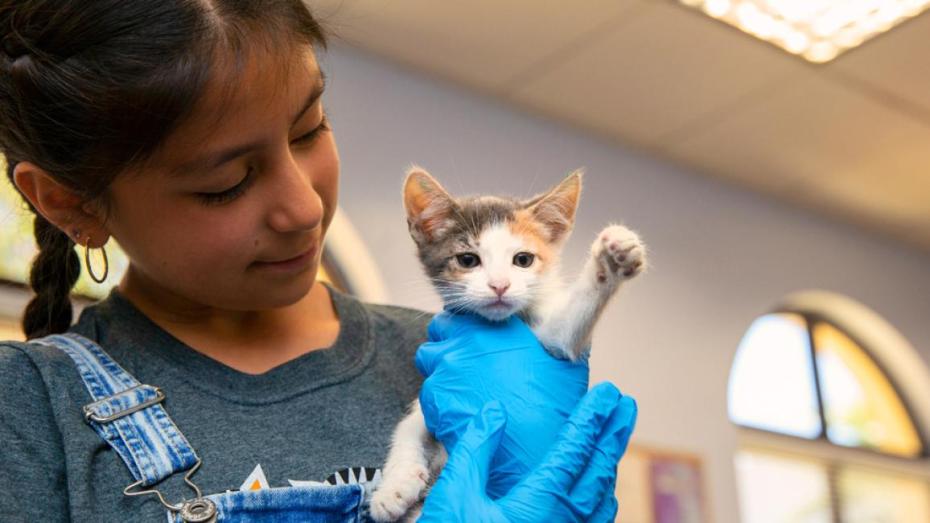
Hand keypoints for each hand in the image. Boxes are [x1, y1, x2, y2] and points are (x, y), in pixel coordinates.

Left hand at [415, 312, 588, 497]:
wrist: (530, 450)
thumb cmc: (552, 409)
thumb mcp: (565, 367)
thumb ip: (559, 344)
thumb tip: (566, 341)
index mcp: (496, 329)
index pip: (464, 313)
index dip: (466, 326)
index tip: (471, 338)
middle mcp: (466, 343)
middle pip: (440, 329)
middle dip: (447, 340)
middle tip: (462, 359)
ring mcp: (445, 370)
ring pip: (428, 358)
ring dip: (441, 367)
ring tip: (460, 386)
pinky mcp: (434, 398)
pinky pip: (428, 391)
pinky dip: (439, 397)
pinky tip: (459, 410)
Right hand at [417, 383, 637, 522]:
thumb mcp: (455, 494)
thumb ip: (477, 451)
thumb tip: (496, 411)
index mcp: (539, 504)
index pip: (575, 451)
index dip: (592, 418)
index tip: (607, 392)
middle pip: (599, 471)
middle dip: (614, 434)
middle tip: (627, 404)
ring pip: (602, 499)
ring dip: (610, 463)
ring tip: (614, 437)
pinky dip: (603, 499)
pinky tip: (601, 491)